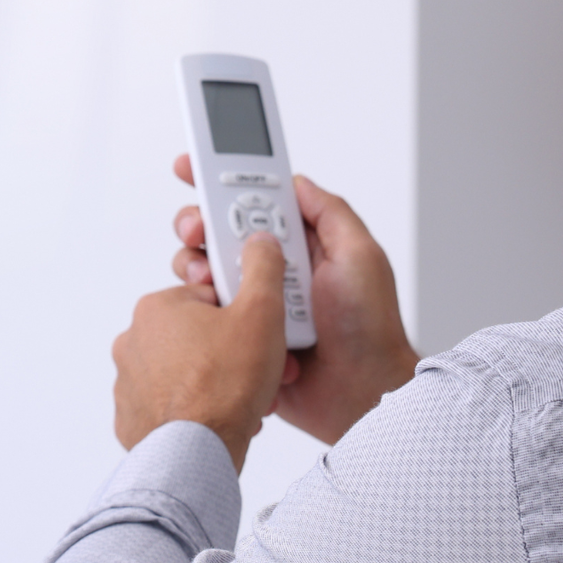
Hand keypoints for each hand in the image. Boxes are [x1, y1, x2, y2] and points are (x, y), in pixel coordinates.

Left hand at [113, 232, 290, 470]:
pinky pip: (171, 406)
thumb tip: (259, 242)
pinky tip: (219, 421)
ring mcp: (128, 380)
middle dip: (232, 355)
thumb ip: (262, 269)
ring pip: (187, 374)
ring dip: (218, 384)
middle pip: (199, 338)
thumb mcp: (260, 313)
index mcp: (157, 307)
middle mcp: (133, 340)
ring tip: (244, 402)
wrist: (196, 453)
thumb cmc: (225, 385)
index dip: (242, 317)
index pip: (209, 298)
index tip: (259, 336)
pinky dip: (195, 411)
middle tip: (257, 373)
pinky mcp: (131, 416)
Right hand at [170, 157, 416, 444]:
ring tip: (214, 283)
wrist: (360, 395)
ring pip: (202, 272)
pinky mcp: (237, 335)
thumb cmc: (370, 330)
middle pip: (216, 233)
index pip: (253, 204)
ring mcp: (252, 304)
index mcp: (298, 247)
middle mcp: (270, 271)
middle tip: (197, 231)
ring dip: (198, 269)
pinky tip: (220, 313)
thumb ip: (330, 214)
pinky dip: (202, 310)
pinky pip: (203, 315)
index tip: (193, 168)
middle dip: (197, 225)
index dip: (220, 183)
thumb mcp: (361, 257)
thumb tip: (297, 182)